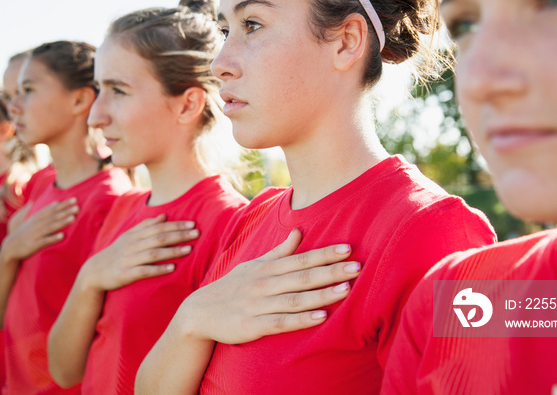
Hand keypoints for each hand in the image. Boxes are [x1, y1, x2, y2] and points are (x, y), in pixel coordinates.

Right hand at [0, 198, 78, 261]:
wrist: (10, 247)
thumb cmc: (25, 232)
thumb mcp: (33, 220)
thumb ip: (45, 211)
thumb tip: (55, 201)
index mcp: (37, 217)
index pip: (52, 209)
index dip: (64, 204)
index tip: (75, 199)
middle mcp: (37, 224)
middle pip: (54, 216)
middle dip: (66, 211)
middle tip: (78, 207)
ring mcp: (35, 234)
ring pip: (51, 227)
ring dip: (62, 222)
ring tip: (73, 218)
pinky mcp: (34, 244)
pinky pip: (45, 241)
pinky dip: (53, 238)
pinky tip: (62, 236)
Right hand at [79, 215, 198, 291]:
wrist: (94, 271)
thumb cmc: (117, 252)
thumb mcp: (129, 236)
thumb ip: (146, 225)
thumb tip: (164, 215)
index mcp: (135, 234)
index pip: (159, 227)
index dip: (176, 225)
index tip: (193, 223)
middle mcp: (133, 245)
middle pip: (159, 237)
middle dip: (179, 235)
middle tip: (196, 233)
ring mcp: (129, 259)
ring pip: (154, 253)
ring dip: (172, 251)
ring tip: (189, 249)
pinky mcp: (126, 273)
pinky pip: (144, 271)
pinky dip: (158, 268)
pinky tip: (172, 268)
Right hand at [181, 229, 360, 344]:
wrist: (199, 312)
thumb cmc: (232, 287)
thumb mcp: (253, 265)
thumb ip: (279, 251)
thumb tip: (299, 232)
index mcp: (267, 267)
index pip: (301, 258)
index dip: (325, 253)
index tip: (348, 248)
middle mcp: (265, 283)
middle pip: (303, 276)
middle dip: (331, 271)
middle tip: (358, 266)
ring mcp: (259, 304)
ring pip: (295, 299)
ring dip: (321, 294)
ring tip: (346, 290)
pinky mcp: (254, 325)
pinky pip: (281, 322)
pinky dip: (301, 319)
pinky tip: (321, 317)